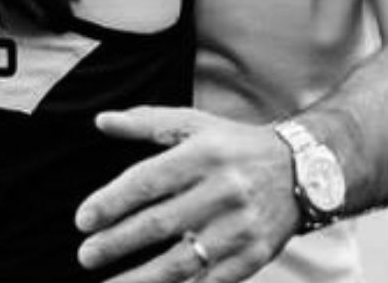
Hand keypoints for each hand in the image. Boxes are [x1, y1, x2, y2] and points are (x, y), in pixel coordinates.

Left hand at [75, 107, 299, 282]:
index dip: (111, 202)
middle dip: (118, 242)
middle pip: (160, 223)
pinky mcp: (253, 256)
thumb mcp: (196, 124)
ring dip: (141, 278)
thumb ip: (147, 123)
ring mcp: (240, 228)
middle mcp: (223, 191)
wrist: (305, 171)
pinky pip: (210, 281)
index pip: (148, 181)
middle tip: (86, 255)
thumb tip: (101, 120)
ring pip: (182, 260)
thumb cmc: (236, 146)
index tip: (82, 220)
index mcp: (204, 155)